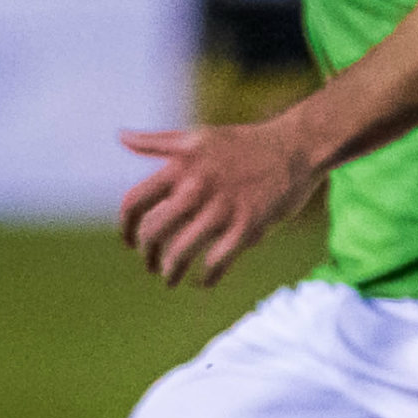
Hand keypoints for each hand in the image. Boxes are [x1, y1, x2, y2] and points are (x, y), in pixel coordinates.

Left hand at [119, 118, 323, 287]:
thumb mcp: (197, 136)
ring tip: (170, 278)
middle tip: (149, 264)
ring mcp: (222, 208)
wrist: (296, 146)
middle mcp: (196, 187)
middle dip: (146, 255)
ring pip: (180, 253)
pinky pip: (216, 263)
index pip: (134, 202)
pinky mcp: (248, 226)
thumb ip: (157, 142)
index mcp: (180, 165)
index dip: (125, 227)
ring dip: (170, 272)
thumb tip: (121, 137)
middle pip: (153, 233)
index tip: (128, 241)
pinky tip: (204, 282)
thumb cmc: (244, 143)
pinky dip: (207, 278)